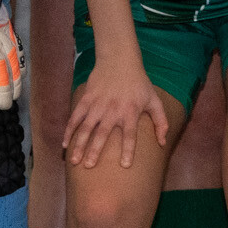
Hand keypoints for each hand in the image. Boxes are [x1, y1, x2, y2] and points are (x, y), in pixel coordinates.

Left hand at [0, 0, 22, 107]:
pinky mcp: (7, 28)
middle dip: (4, 88)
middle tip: (2, 106)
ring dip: (15, 79)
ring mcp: (2, 33)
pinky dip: (19, 64)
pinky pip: (17, 49)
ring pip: (12, 60)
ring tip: (15, 96)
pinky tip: (20, 74)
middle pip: (1, 67)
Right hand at [63, 53, 167, 167]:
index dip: (128, 150)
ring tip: (74, 161)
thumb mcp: (154, 100)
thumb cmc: (139, 83)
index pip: (130, 134)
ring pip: (86, 128)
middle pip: (103, 133)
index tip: (125, 165)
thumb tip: (163, 142)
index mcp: (130, 112)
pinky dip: (69, 130)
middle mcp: (113, 110)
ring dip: (79, 144)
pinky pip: (75, 117)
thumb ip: (161, 121)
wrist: (120, 60)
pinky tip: (65, 143)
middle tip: (89, 166)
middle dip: (95, 151)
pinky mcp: (86, 99)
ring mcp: (98, 105)